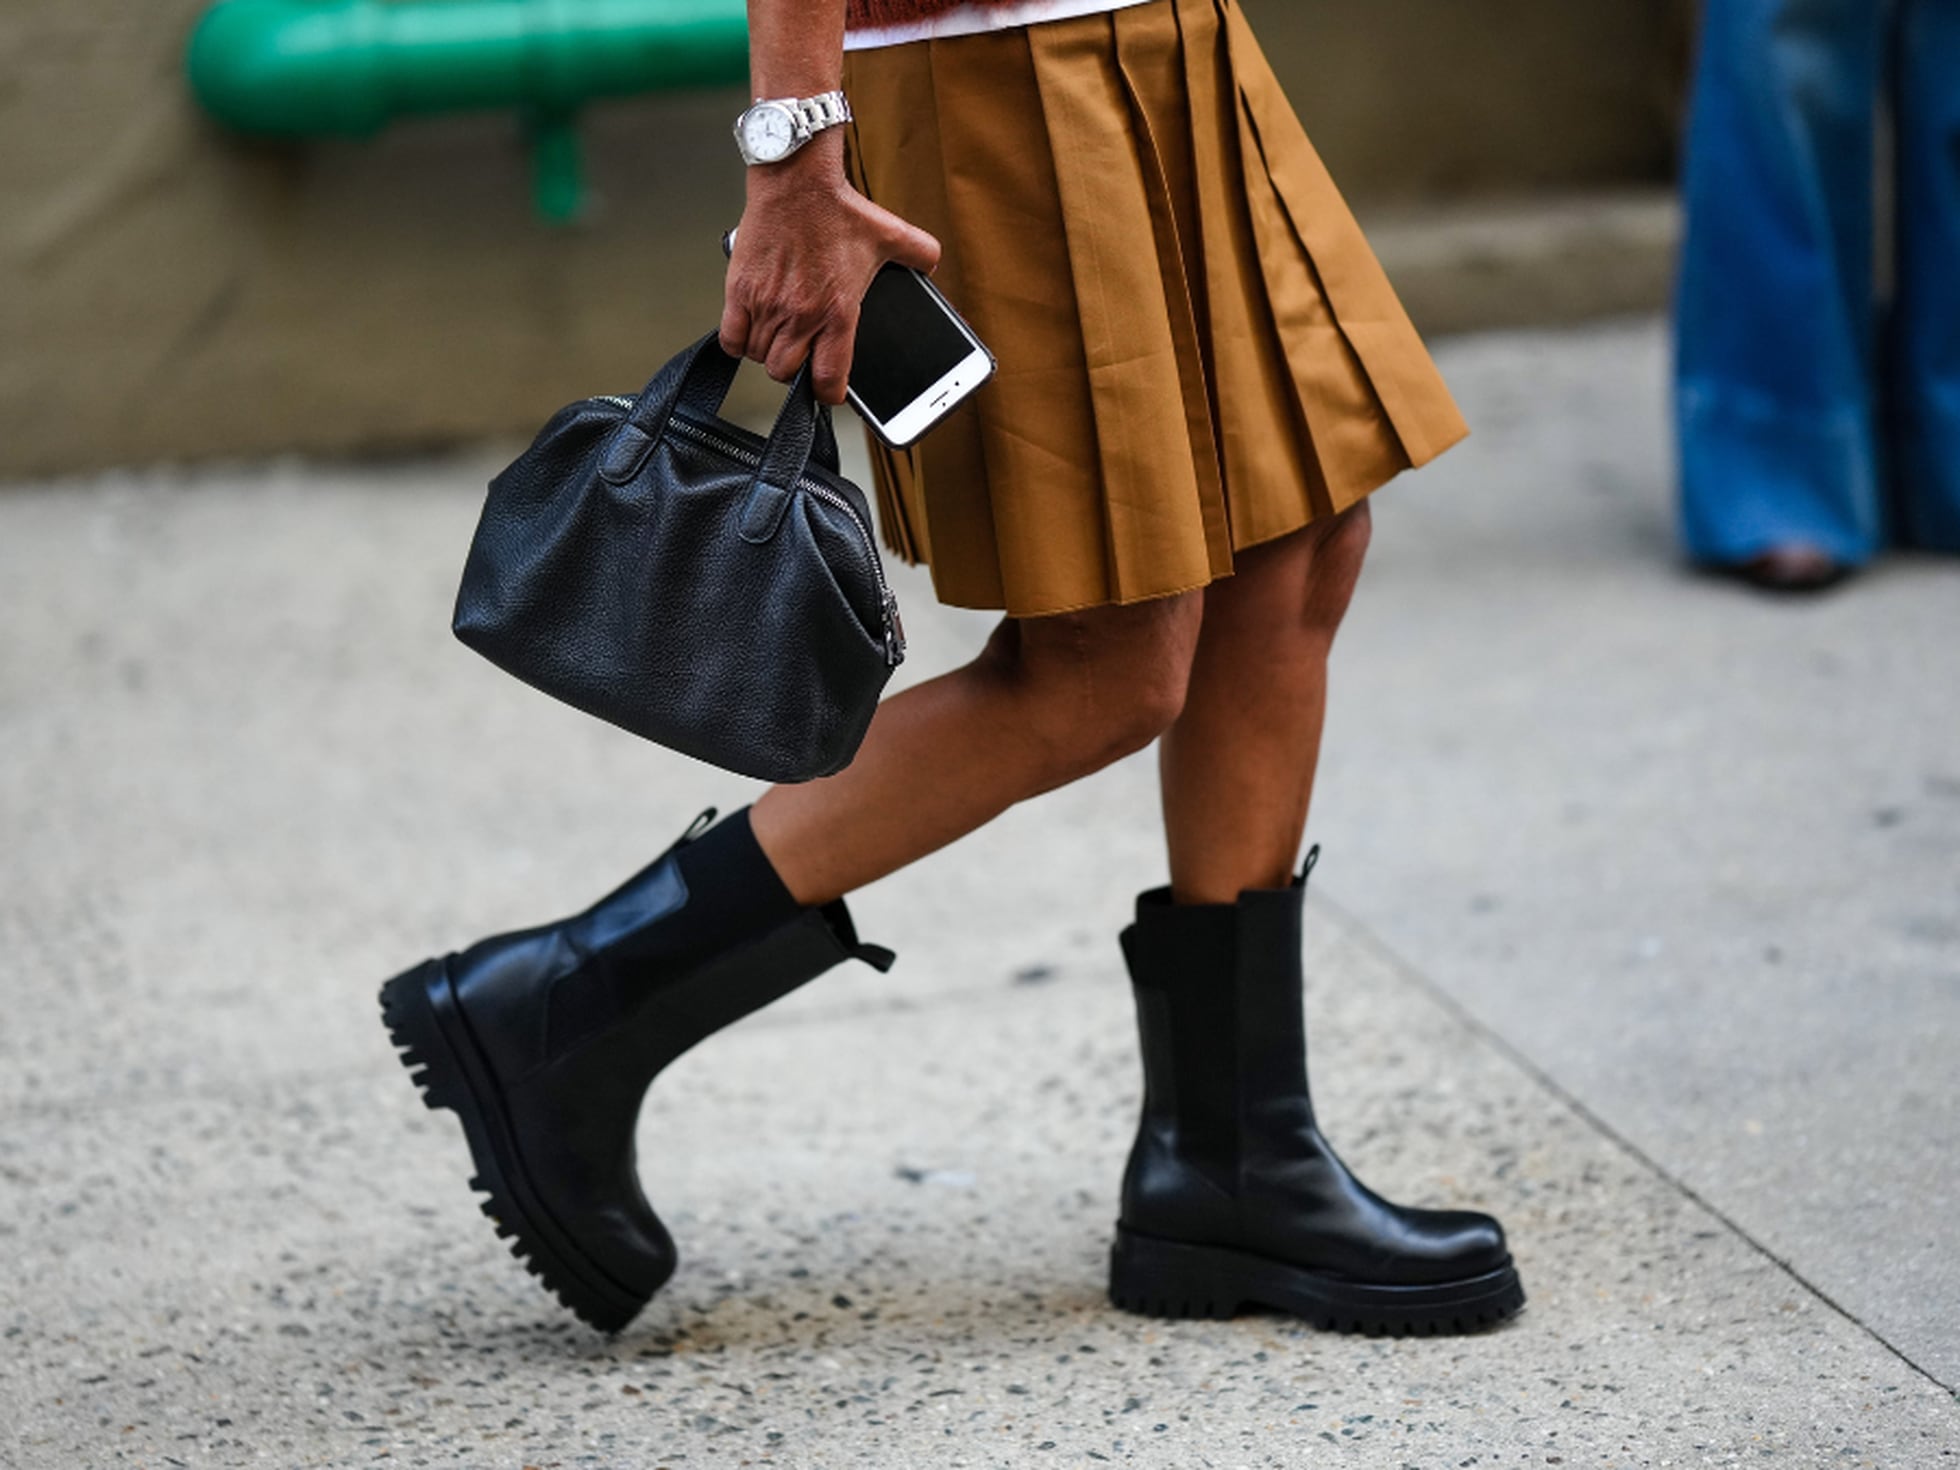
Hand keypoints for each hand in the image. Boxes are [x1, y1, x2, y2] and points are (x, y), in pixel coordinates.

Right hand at [720, 142, 941, 405]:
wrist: (797, 181)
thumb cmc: (839, 208)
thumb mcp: (890, 234)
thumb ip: (919, 254)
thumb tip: (933, 264)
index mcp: (837, 312)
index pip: (828, 379)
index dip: (830, 392)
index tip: (829, 388)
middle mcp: (800, 315)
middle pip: (786, 373)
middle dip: (794, 371)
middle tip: (800, 355)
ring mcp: (767, 305)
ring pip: (760, 358)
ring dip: (769, 354)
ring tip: (780, 338)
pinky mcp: (740, 291)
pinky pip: (732, 339)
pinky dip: (739, 342)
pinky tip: (750, 331)